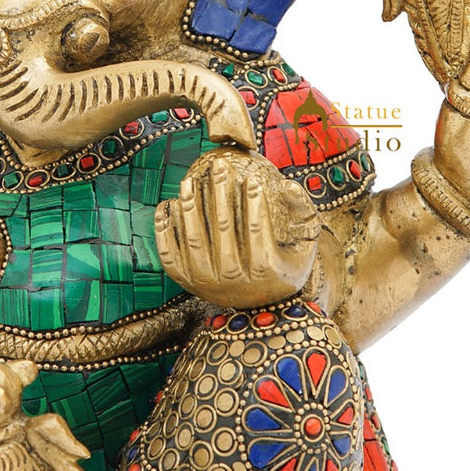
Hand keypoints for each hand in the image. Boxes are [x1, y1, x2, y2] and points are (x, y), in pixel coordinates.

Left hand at [155, 148, 319, 308]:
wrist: (259, 305)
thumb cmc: (284, 263)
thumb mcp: (305, 242)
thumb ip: (303, 212)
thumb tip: (288, 184)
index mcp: (264, 272)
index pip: (256, 231)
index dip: (254, 203)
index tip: (253, 178)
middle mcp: (232, 282)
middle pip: (223, 231)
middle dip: (220, 194)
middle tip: (219, 165)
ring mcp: (205, 283)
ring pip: (193, 241)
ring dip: (189, 208)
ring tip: (188, 181)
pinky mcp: (185, 283)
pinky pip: (169, 255)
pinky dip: (164, 230)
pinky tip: (167, 204)